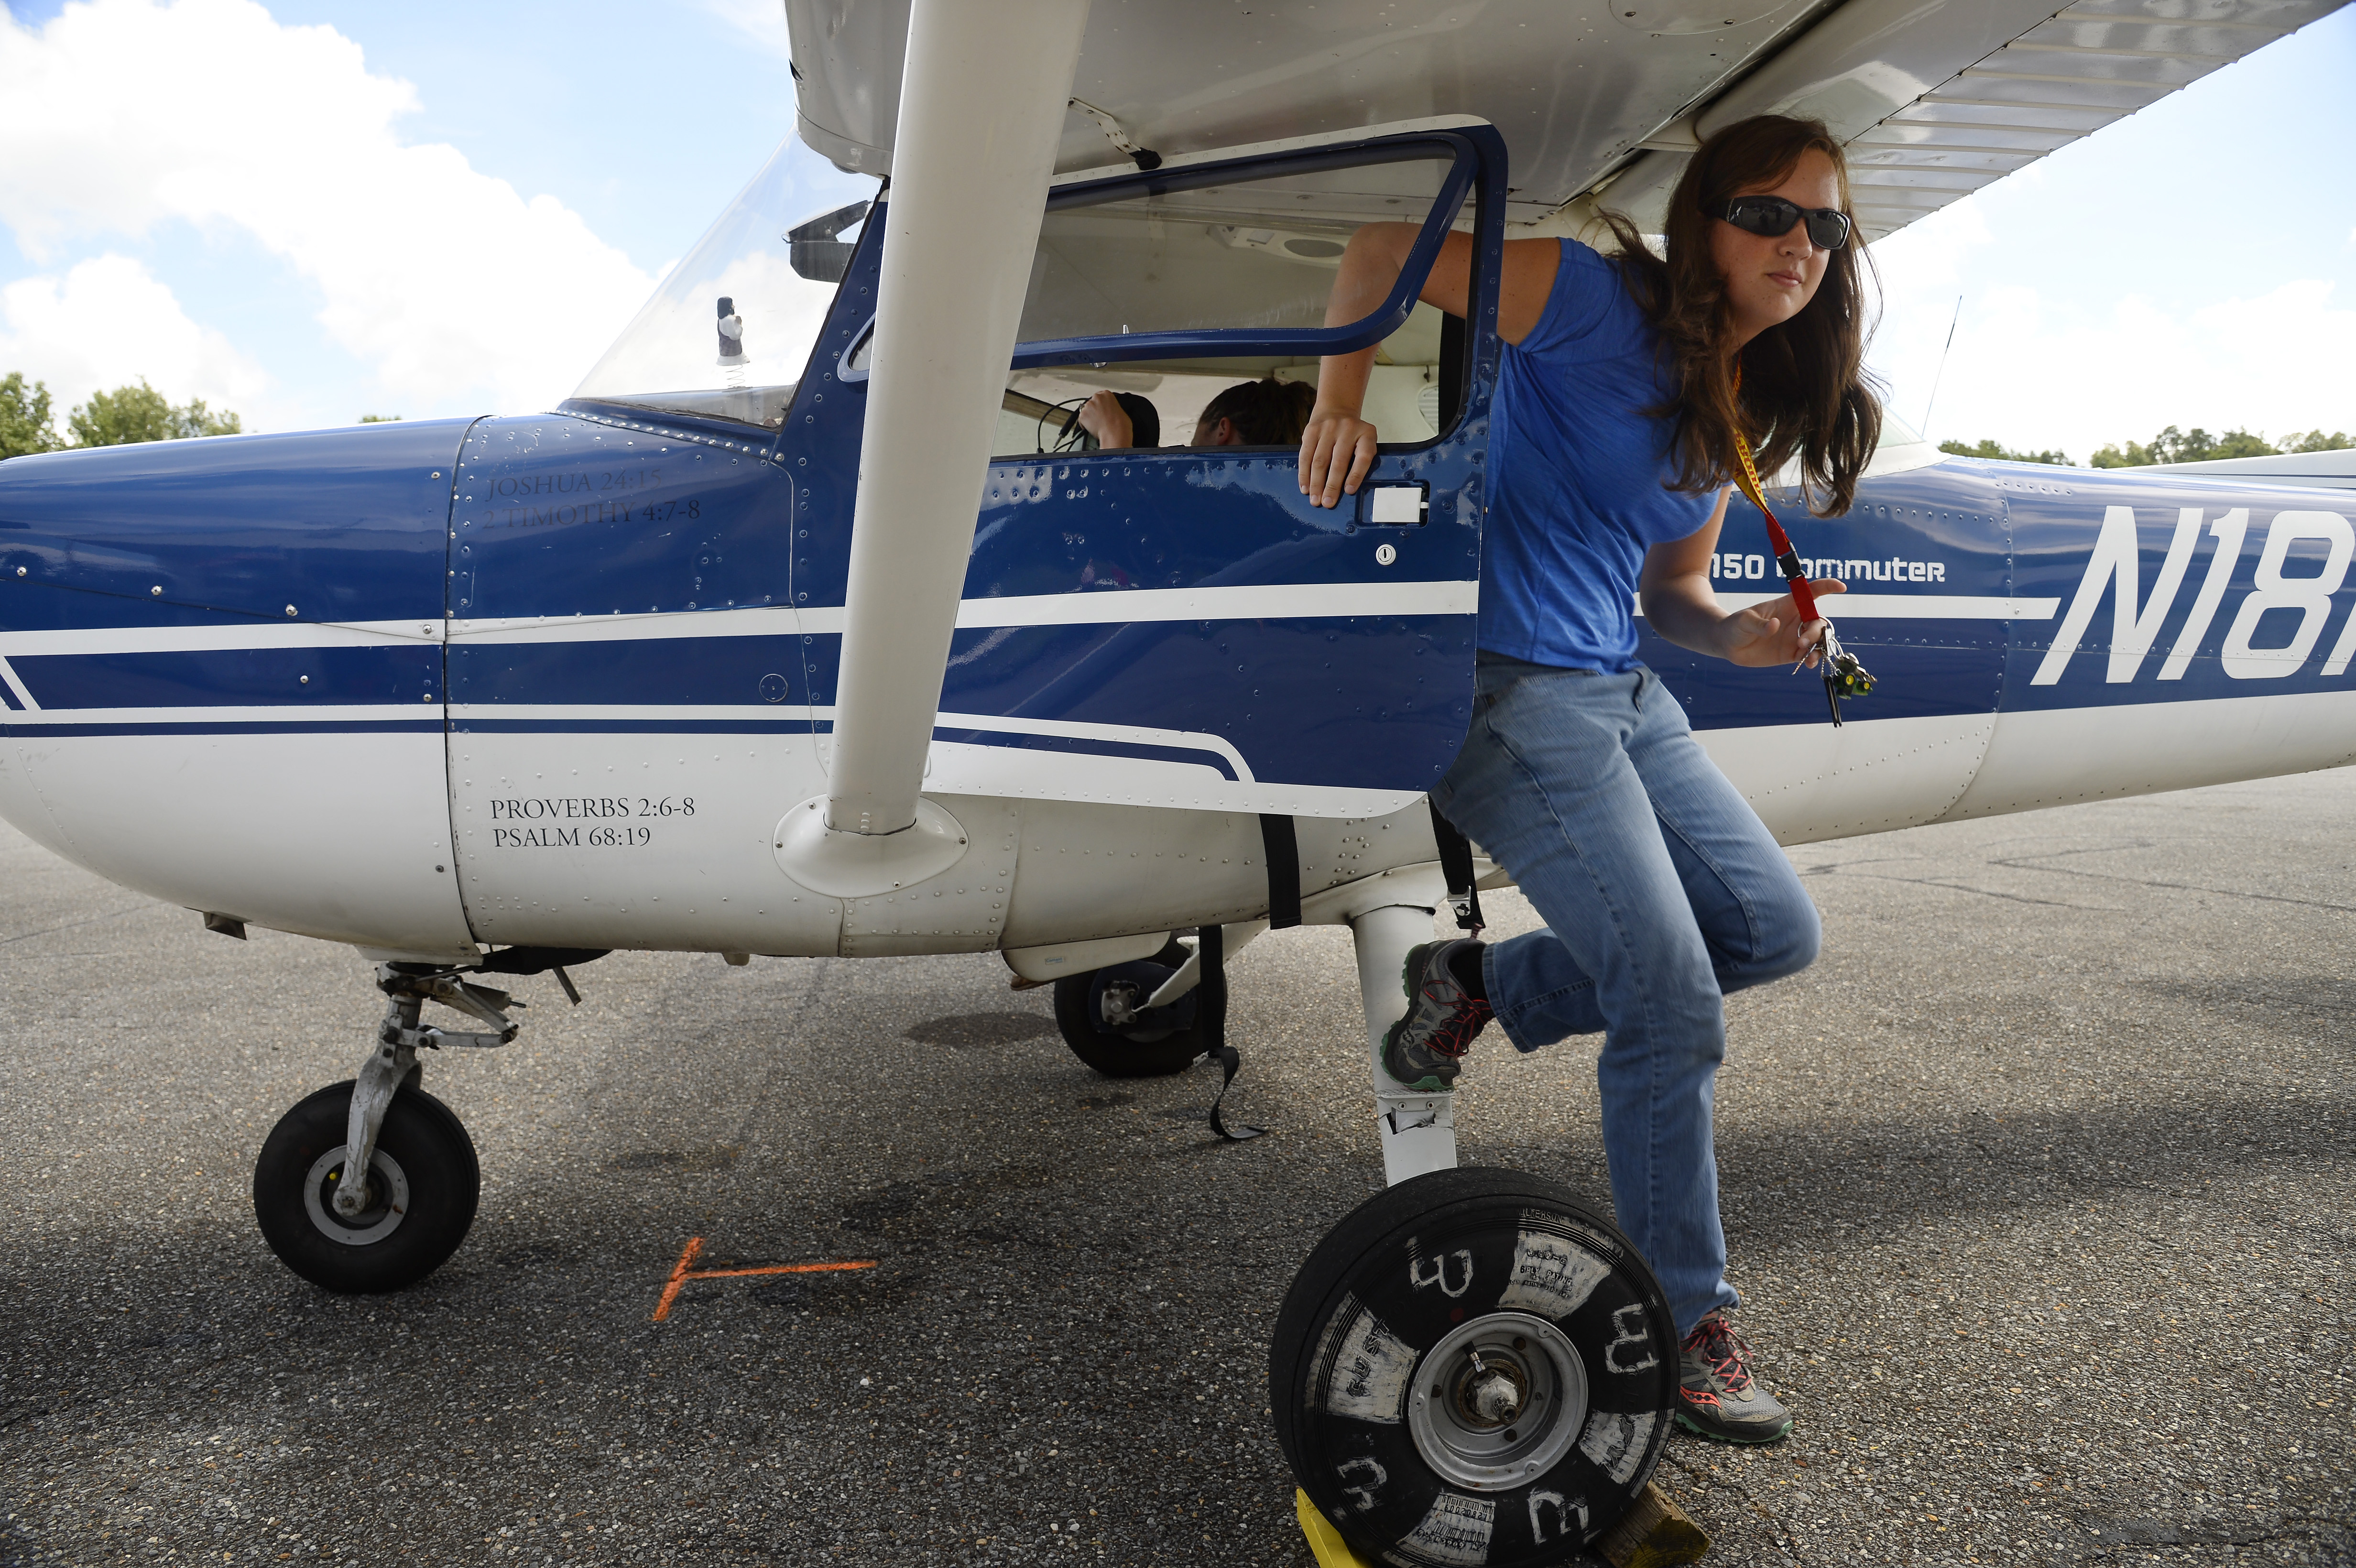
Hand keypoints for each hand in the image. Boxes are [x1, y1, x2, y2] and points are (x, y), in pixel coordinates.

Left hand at [1075, 389, 1131, 448]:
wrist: (1115, 432)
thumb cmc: (1120, 424)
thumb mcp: (1120, 409)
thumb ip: (1112, 407)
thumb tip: (1110, 411)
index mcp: (1106, 394)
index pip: (1099, 397)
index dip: (1100, 405)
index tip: (1101, 410)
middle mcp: (1096, 397)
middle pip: (1091, 403)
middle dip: (1094, 410)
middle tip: (1099, 419)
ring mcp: (1088, 406)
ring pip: (1085, 411)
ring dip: (1089, 417)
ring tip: (1097, 425)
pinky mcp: (1082, 415)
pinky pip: (1081, 420)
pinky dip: (1084, 425)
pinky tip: (1092, 428)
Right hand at [1299, 408, 1377, 508]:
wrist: (1336, 409)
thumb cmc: (1352, 434)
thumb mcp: (1364, 440)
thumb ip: (1360, 460)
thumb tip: (1347, 490)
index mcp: (1366, 434)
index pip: (1363, 457)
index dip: (1356, 475)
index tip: (1348, 491)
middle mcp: (1348, 429)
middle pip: (1338, 462)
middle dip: (1331, 486)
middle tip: (1327, 502)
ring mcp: (1328, 428)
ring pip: (1320, 461)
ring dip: (1316, 483)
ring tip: (1315, 499)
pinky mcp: (1311, 430)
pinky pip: (1305, 455)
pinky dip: (1304, 474)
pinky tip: (1304, 486)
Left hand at [1716, 579, 1846, 666]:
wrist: (1727, 645)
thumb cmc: (1735, 625)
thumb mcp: (1744, 621)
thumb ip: (1759, 624)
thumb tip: (1775, 626)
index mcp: (1787, 605)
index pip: (1812, 592)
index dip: (1828, 587)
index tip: (1841, 587)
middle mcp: (1795, 620)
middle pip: (1818, 621)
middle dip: (1816, 631)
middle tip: (1801, 642)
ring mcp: (1795, 636)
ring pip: (1819, 638)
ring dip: (1819, 646)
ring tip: (1808, 657)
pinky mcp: (1791, 652)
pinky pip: (1809, 654)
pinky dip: (1814, 658)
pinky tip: (1810, 664)